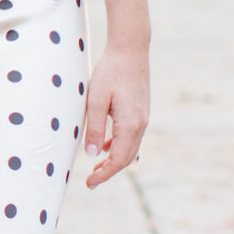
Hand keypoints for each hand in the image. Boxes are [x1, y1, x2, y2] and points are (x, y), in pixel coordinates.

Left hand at [82, 42, 147, 186]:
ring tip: (96, 168)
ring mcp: (143, 117)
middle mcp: (141, 124)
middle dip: (109, 172)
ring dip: (114, 160)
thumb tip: (92, 155)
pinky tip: (106, 146)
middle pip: (126, 158)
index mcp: (130, 124)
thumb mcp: (95, 99)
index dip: (104, 174)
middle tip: (91, 182)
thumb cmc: (110, 71)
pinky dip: (119, 146)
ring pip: (130, 148)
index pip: (119, 160)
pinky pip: (131, 136)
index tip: (90, 184)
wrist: (131, 49)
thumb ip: (95, 128)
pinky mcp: (141, 111)